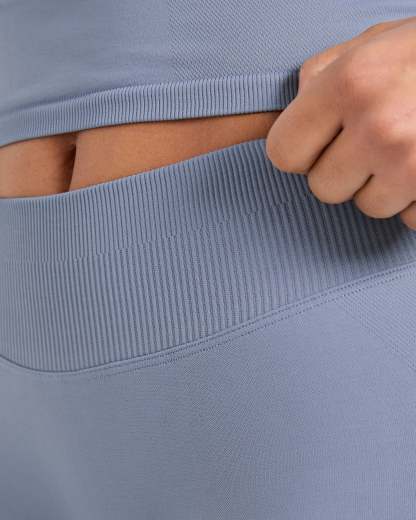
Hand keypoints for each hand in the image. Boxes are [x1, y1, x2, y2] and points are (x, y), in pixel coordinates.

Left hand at [265, 17, 415, 229]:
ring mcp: (414, 164)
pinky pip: (407, 218)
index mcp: (349, 84)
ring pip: (365, 207)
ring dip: (380, 186)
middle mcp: (379, 127)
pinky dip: (414, 200)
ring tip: (406, 149)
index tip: (314, 145)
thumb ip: (321, 76)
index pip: (283, 153)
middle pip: (322, 188)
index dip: (298, 151)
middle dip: (341, 170)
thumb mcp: (370, 44)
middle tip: (369, 143)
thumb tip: (293, 111)